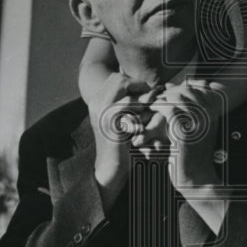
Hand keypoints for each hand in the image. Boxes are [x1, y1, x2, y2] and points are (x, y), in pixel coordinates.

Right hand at [86, 73, 151, 202]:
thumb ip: (128, 105)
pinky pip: (129, 102)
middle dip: (138, 85)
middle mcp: (96, 103)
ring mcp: (101, 110)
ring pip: (123, 85)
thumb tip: (149, 89)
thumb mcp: (122, 121)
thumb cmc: (121, 145)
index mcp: (97, 101)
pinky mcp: (110, 120)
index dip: (134, 83)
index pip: (116, 78)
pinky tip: (145, 119)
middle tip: (150, 99)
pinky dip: (140, 107)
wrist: (111, 168)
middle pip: (119, 78)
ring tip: (149, 109)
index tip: (147, 95)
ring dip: (140, 94)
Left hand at [144, 79, 223, 191]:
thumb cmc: (196, 155)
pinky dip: (157, 106)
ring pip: (177, 96)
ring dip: (162, 98)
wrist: (198, 180)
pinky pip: (168, 108)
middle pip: (187, 90)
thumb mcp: (202, 131)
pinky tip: (152, 110)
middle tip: (158, 98)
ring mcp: (197, 122)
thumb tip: (180, 92)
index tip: (170, 93)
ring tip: (153, 103)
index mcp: (215, 113)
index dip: (182, 87)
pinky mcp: (183, 131)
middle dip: (170, 91)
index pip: (200, 87)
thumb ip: (196, 112)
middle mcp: (209, 115)